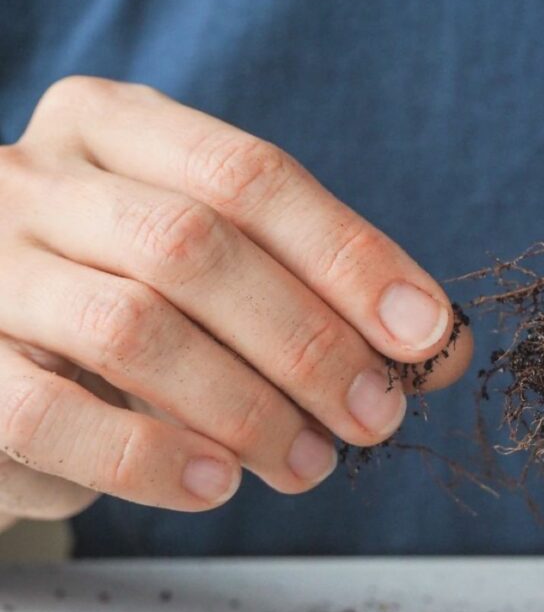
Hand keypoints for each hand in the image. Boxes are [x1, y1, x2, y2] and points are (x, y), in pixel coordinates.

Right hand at [0, 77, 472, 527]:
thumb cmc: (122, 296)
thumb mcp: (212, 267)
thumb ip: (311, 290)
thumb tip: (436, 343)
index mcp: (113, 128)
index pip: (252, 175)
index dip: (350, 257)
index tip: (425, 332)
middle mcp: (35, 178)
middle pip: (195, 247)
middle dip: (308, 343)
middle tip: (373, 415)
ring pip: (133, 328)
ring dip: (246, 407)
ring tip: (307, 460)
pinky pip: (52, 415)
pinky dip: (149, 457)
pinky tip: (215, 482)